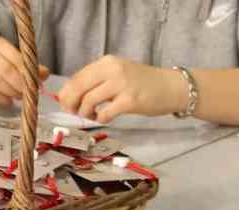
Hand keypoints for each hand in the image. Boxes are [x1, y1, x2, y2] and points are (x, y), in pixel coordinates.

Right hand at [0, 36, 47, 106]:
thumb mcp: (10, 58)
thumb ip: (28, 65)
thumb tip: (45, 74)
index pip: (16, 58)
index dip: (28, 72)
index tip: (36, 82)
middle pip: (6, 70)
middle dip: (20, 84)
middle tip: (28, 93)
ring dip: (11, 92)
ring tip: (19, 96)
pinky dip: (1, 99)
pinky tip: (8, 101)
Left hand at [58, 56, 184, 122]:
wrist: (171, 87)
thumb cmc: (143, 83)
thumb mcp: (118, 74)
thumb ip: (97, 81)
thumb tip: (70, 95)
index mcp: (107, 62)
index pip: (77, 77)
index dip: (66, 93)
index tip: (66, 104)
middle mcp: (112, 69)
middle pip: (78, 87)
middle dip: (71, 103)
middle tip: (74, 112)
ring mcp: (121, 84)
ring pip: (88, 100)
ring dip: (85, 112)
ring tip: (91, 116)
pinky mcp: (129, 101)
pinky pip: (104, 113)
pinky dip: (100, 119)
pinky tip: (105, 118)